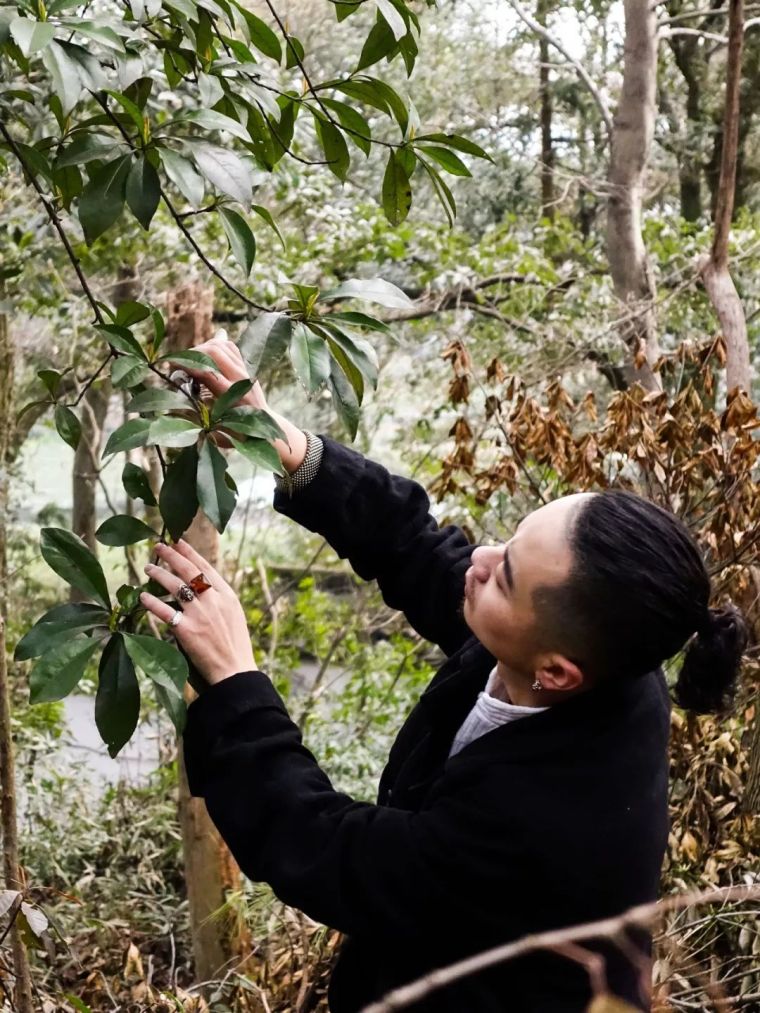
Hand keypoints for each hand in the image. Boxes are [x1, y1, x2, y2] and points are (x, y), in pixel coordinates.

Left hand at [140, 539, 256, 685]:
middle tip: (158, 546)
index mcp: (227, 595)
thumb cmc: (235, 646)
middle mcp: (213, 600)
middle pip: (189, 570)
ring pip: (175, 586)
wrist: (234, 671)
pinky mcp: (186, 630)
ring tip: (148, 568)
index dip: (190, 553)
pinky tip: (143, 596)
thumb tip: (202, 587)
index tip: (178, 542)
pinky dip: (152, 602)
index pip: (206, 567)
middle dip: (171, 555)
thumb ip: (219, 599)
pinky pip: (164, 611)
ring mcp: (199, 614)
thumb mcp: (234, 615)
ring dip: (159, 574)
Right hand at [170, 330, 267, 447]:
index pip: (208, 372)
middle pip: (215, 351)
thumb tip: (173, 410)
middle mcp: (241, 380)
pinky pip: (229, 347)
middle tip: (180, 362)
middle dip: (193, 353)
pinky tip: (205, 354)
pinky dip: (215, 345)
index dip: (188, 365)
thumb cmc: (238, 437)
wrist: (266, 431)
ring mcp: (245, 371)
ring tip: (190, 359)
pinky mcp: (246, 368)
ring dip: (202, 347)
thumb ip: (198, 421)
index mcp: (233, 396)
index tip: (172, 365)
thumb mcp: (216, 433)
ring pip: (222, 345)